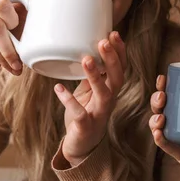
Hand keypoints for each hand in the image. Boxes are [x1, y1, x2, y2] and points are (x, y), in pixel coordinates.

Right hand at [0, 0, 30, 120]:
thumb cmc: (4, 37)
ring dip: (5, 55)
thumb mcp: (17, 21)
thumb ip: (23, 3)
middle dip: (11, 44)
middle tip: (21, 57)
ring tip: (16, 65)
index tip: (21, 32)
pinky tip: (3, 65)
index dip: (14, 20)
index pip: (1, 3)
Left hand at [54, 31, 125, 166]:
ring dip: (96, 76)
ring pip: (103, 94)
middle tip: (103, 41)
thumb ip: (90, 74)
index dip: (120, 51)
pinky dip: (68, 100)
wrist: (81, 147)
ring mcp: (99, 114)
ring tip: (86, 59)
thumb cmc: (85, 114)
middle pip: (117, 78)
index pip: (121, 68)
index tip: (114, 34)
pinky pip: (79, 113)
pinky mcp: (85, 126)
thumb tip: (85, 49)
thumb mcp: (88, 91)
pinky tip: (58, 88)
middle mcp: (109, 101)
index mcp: (111, 90)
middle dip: (112, 59)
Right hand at [149, 75, 179, 180]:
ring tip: (161, 110)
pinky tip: (160, 131)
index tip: (167, 75)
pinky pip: (171, 147)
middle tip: (163, 91)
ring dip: (156, 114)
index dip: (168, 83)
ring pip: (164, 123)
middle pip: (168, 104)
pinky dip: (161, 138)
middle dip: (159, 96)